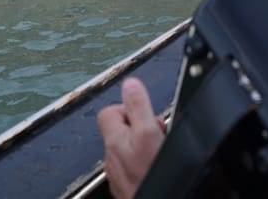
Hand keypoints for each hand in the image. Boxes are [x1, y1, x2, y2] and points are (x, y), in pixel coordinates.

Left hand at [98, 78, 165, 198]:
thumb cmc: (150, 175)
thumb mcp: (148, 132)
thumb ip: (138, 106)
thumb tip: (130, 83)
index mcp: (115, 139)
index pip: (110, 110)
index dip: (129, 107)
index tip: (145, 111)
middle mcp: (112, 156)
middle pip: (121, 130)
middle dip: (140, 126)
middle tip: (156, 131)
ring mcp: (119, 172)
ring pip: (128, 148)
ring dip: (143, 144)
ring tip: (157, 148)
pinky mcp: (127, 184)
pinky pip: (133, 164)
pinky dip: (143, 161)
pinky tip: (154, 163)